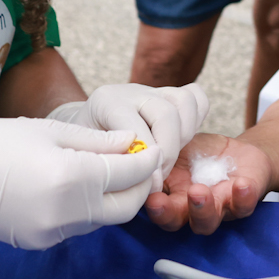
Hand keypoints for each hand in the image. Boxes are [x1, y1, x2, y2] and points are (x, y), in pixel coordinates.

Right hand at [0, 118, 158, 250]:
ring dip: (115, 198)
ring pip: (104, 220)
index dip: (147, 159)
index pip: (129, 174)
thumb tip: (133, 143)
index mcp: (71, 179)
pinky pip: (79, 226)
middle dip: (138, 185)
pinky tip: (78, 186)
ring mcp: (53, 234)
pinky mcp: (40, 243)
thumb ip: (97, 142)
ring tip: (108, 170)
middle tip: (136, 161)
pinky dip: (89, 208)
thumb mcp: (49, 131)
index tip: (152, 146)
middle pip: (126, 208)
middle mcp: (66, 213)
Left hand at [49, 82, 208, 182]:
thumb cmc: (83, 146)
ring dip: (184, 136)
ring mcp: (153, 91)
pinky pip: (196, 98)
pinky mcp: (169, 96)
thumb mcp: (86, 155)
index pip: (136, 129)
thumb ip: (111, 163)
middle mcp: (132, 92)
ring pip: (185, 102)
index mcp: (107, 102)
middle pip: (166, 114)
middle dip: (168, 152)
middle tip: (159, 176)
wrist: (82, 126)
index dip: (145, 162)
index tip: (149, 186)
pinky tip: (182, 143)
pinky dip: (196, 120)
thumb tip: (143, 178)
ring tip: (169, 160)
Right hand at [142, 133, 270, 233]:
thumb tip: (140, 148)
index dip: (149, 205)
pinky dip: (243, 197)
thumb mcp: (177, 148)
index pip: (154, 206)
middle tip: (161, 201)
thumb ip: (162, 152)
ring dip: (202, 209)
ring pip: (207, 221)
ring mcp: (216, 209)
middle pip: (175, 221)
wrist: (236, 153)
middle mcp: (189, 210)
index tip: (148, 196)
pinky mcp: (243, 203)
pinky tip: (241, 184)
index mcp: (169, 196)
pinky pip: (243, 207)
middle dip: (168, 213)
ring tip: (199, 191)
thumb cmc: (200, 154)